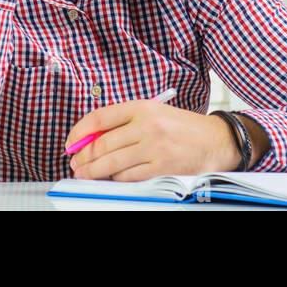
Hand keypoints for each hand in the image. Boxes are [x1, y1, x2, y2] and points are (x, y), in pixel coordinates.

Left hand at [65, 101, 238, 180]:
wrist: (216, 140)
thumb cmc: (181, 127)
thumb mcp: (154, 113)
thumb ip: (125, 122)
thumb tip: (91, 138)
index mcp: (142, 107)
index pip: (99, 118)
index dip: (79, 132)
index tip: (70, 143)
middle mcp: (147, 125)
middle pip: (102, 144)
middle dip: (83, 157)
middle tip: (75, 164)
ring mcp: (154, 148)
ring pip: (112, 163)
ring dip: (93, 172)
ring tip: (85, 174)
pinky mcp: (162, 168)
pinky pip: (128, 176)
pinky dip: (116, 179)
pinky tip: (111, 178)